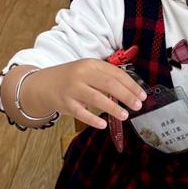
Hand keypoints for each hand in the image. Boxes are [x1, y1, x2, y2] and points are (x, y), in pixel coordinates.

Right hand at [24, 59, 145, 129]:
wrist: (44, 84)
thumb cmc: (73, 78)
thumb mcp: (88, 71)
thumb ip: (106, 78)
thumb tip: (131, 92)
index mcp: (91, 64)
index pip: (116, 73)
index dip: (131, 85)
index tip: (143, 95)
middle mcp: (82, 74)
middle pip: (109, 84)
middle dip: (126, 95)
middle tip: (138, 106)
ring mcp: (72, 88)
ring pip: (96, 98)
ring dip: (113, 108)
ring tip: (125, 115)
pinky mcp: (65, 103)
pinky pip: (81, 113)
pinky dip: (93, 119)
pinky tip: (103, 124)